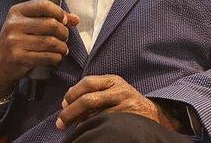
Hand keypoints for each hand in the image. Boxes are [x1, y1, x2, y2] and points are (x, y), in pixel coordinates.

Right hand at [0, 0, 79, 99]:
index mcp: (16, 11)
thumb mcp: (30, 23)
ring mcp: (14, 41)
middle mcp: (13, 24)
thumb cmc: (19, 39)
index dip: (59, 12)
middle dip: (63, 32)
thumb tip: (75, 19)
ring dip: (62, 46)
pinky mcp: (18, 57)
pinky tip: (57, 56)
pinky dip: (56, 57)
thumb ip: (52, 17)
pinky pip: (46, 56)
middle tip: (65, 36)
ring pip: (50, 42)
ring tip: (63, 48)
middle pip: (50, 24)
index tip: (64, 20)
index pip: (43, 5)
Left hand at [56, 75, 171, 129]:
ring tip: (73, 128)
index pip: (87, 83)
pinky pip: (103, 123)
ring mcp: (124, 105)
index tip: (63, 104)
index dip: (72, 94)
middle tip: (60, 122)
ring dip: (80, 122)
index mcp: (113, 80)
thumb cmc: (126, 102)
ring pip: (94, 115)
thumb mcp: (112, 90)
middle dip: (70, 112)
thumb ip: (94, 91)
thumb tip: (67, 99)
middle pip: (88, 99)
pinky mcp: (126, 119)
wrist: (150, 114)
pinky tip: (89, 129)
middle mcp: (119, 90)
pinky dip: (93, 127)